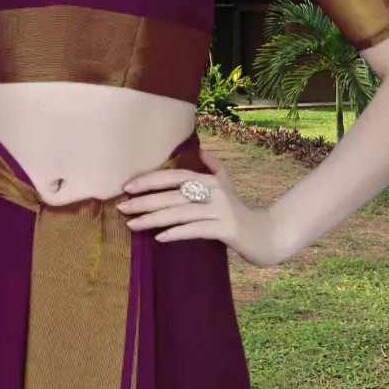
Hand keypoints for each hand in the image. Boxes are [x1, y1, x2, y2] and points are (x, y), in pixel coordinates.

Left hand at [116, 144, 283, 266]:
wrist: (267, 235)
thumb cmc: (240, 211)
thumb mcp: (227, 187)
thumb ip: (213, 168)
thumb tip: (200, 150)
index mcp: (209, 180)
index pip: (174, 176)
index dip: (150, 180)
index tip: (127, 187)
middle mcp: (214, 191)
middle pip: (173, 195)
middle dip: (145, 201)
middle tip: (122, 207)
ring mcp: (221, 210)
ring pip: (180, 213)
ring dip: (153, 218)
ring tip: (132, 224)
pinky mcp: (226, 229)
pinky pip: (196, 230)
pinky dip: (177, 233)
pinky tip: (160, 238)